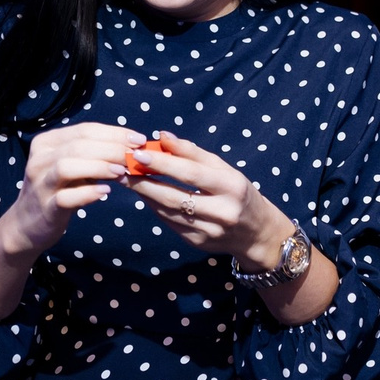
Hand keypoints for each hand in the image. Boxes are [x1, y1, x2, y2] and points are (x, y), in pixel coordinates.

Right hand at [1, 122, 146, 257]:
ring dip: (99, 167)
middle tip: (135, 157)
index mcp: (47, 142)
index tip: (139, 140)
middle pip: (78, 145)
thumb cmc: (58, 189)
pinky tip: (105, 193)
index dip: (115, 133)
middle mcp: (39, 159)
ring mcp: (40, 184)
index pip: (85, 130)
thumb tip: (132, 149)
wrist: (28, 224)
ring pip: (67, 166)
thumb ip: (94, 155)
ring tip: (121, 172)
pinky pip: (65, 198)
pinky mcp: (45, 208)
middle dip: (112, 149)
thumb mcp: (73, 166)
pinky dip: (87, 193)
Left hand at [124, 130, 292, 266]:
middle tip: (123, 168)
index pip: (191, 174)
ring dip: (145, 194)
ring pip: (167, 211)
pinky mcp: (197, 243)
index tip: (138, 153)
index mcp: (232, 187)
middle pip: (174, 196)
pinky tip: (145, 195)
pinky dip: (155, 207)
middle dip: (144, 181)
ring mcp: (209, 231)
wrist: (256, 233)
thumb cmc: (237, 192)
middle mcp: (222, 212)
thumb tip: (162, 136)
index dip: (162, 163)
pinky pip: (169, 222)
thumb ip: (193, 153)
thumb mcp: (224, 169)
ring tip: (128, 179)